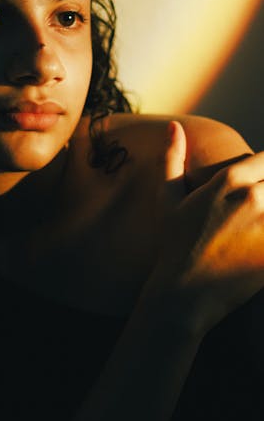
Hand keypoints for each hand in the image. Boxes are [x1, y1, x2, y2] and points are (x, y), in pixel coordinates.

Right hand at [142, 121, 263, 336]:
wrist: (185, 293)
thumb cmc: (174, 243)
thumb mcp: (167, 198)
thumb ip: (172, 158)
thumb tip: (175, 127)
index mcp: (229, 180)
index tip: (261, 179)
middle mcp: (254, 198)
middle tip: (259, 205)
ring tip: (261, 220)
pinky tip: (262, 239)